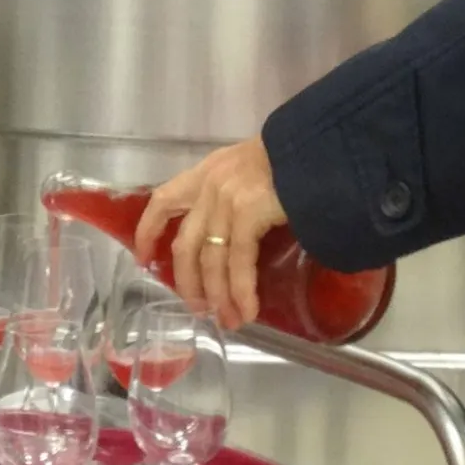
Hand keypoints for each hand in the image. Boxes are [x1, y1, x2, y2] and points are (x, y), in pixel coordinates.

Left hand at [134, 138, 287, 329]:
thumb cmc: (295, 157)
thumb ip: (235, 194)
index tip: (143, 259)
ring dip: (219, 296)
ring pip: (211, 260)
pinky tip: (248, 310)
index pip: (163, 200)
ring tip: (229, 320)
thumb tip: (237, 234)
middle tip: (199, 309)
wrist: (321, 144)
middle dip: (189, 283)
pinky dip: (242, 291)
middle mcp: (209, 186)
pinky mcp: (247, 213)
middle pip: (185, 244)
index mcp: (206, 172)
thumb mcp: (250, 167)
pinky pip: (238, 263)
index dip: (148, 231)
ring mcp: (225, 200)